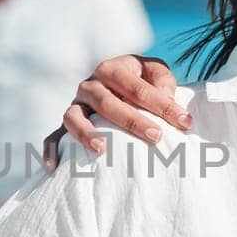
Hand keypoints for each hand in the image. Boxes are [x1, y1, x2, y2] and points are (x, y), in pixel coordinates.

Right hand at [43, 55, 183, 168]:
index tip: (185, 122)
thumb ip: (163, 81)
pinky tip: (54, 167)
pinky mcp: (66, 124)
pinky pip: (53, 137)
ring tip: (103, 150)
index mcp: (111, 68)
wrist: (115, 83)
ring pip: (74, 117)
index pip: (137, 87)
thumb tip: (166, 98)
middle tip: (157, 136)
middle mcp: (89, 85)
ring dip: (87, 134)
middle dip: (133, 120)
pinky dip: (51, 150)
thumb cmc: (141, 80)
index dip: (162, 104)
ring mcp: (75, 105)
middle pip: (107, 102)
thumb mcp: (156, 72)